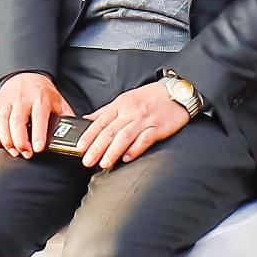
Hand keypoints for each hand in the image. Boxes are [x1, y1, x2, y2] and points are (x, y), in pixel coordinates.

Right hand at [0, 71, 71, 159]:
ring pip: (2, 122)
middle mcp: (22, 99)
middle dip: (20, 141)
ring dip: (6, 140)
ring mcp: (7, 101)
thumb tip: (75, 134)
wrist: (26, 74)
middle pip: (17, 122)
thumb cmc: (42, 91)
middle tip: (25, 153)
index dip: (38, 134)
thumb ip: (66, 117)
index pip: (38, 118)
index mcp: (40, 99)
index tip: (38, 148)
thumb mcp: (58, 101)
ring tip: (14, 151)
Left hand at [77, 81, 191, 168]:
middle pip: (110, 131)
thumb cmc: (149, 98)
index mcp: (120, 105)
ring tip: (103, 163)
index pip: (100, 121)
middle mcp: (131, 112)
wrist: (177, 92)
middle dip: (96, 147)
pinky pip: (145, 139)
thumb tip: (86, 120)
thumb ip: (106, 112)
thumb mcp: (125, 99)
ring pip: (125, 136)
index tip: (79, 147)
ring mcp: (145, 120)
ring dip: (113, 151)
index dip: (89, 135)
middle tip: (86, 161)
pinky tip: (127, 158)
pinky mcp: (158, 127)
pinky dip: (135, 149)